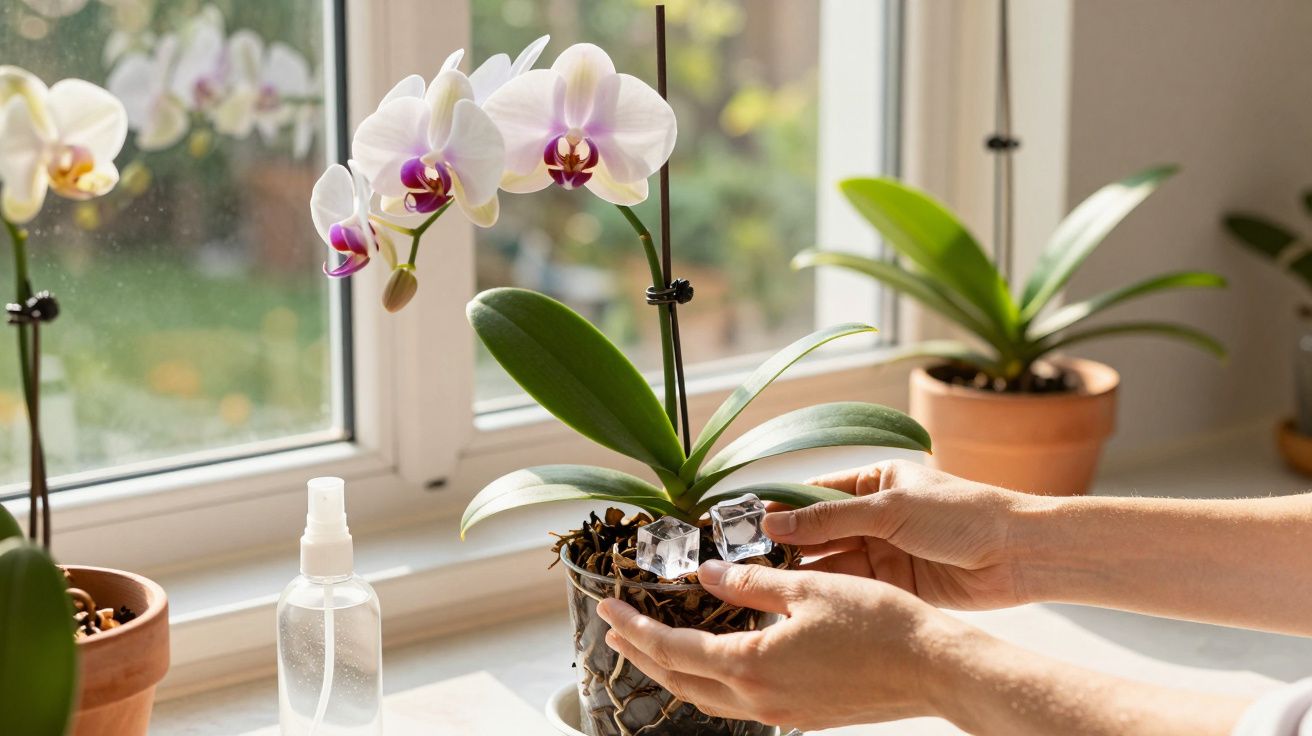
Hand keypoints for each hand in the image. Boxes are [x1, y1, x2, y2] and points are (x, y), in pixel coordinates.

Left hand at [596, 560, 971, 730]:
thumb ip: (750, 584)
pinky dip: (711, 682)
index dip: (635, 628)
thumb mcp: (809, 589)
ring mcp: (782, 713)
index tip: (606, 609)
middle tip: (614, 630)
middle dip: (641, 655)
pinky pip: (739, 703)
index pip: (673, 650)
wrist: (936, 669)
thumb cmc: (879, 624)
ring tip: (651, 646)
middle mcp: (759, 698)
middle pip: (681, 682)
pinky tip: (714, 663)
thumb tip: (707, 576)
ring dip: (673, 672)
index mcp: (753, 665)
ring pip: (708, 698)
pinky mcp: (803, 714)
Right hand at [764, 459, 1036, 608]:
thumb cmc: (963, 514)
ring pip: (832, 562)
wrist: (1019, 553)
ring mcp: (884, 551)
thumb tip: (776, 521)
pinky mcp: (895, 585)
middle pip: (818, 532)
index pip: (814, 494)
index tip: (745, 523)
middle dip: (787, 545)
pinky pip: (853, 587)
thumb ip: (830, 519)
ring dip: (804, 571)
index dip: (780, 509)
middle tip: (747, 560)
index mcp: (874, 482)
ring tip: (766, 582)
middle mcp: (875, 516)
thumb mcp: (889, 509)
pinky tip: (801, 598)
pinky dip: (830, 592)